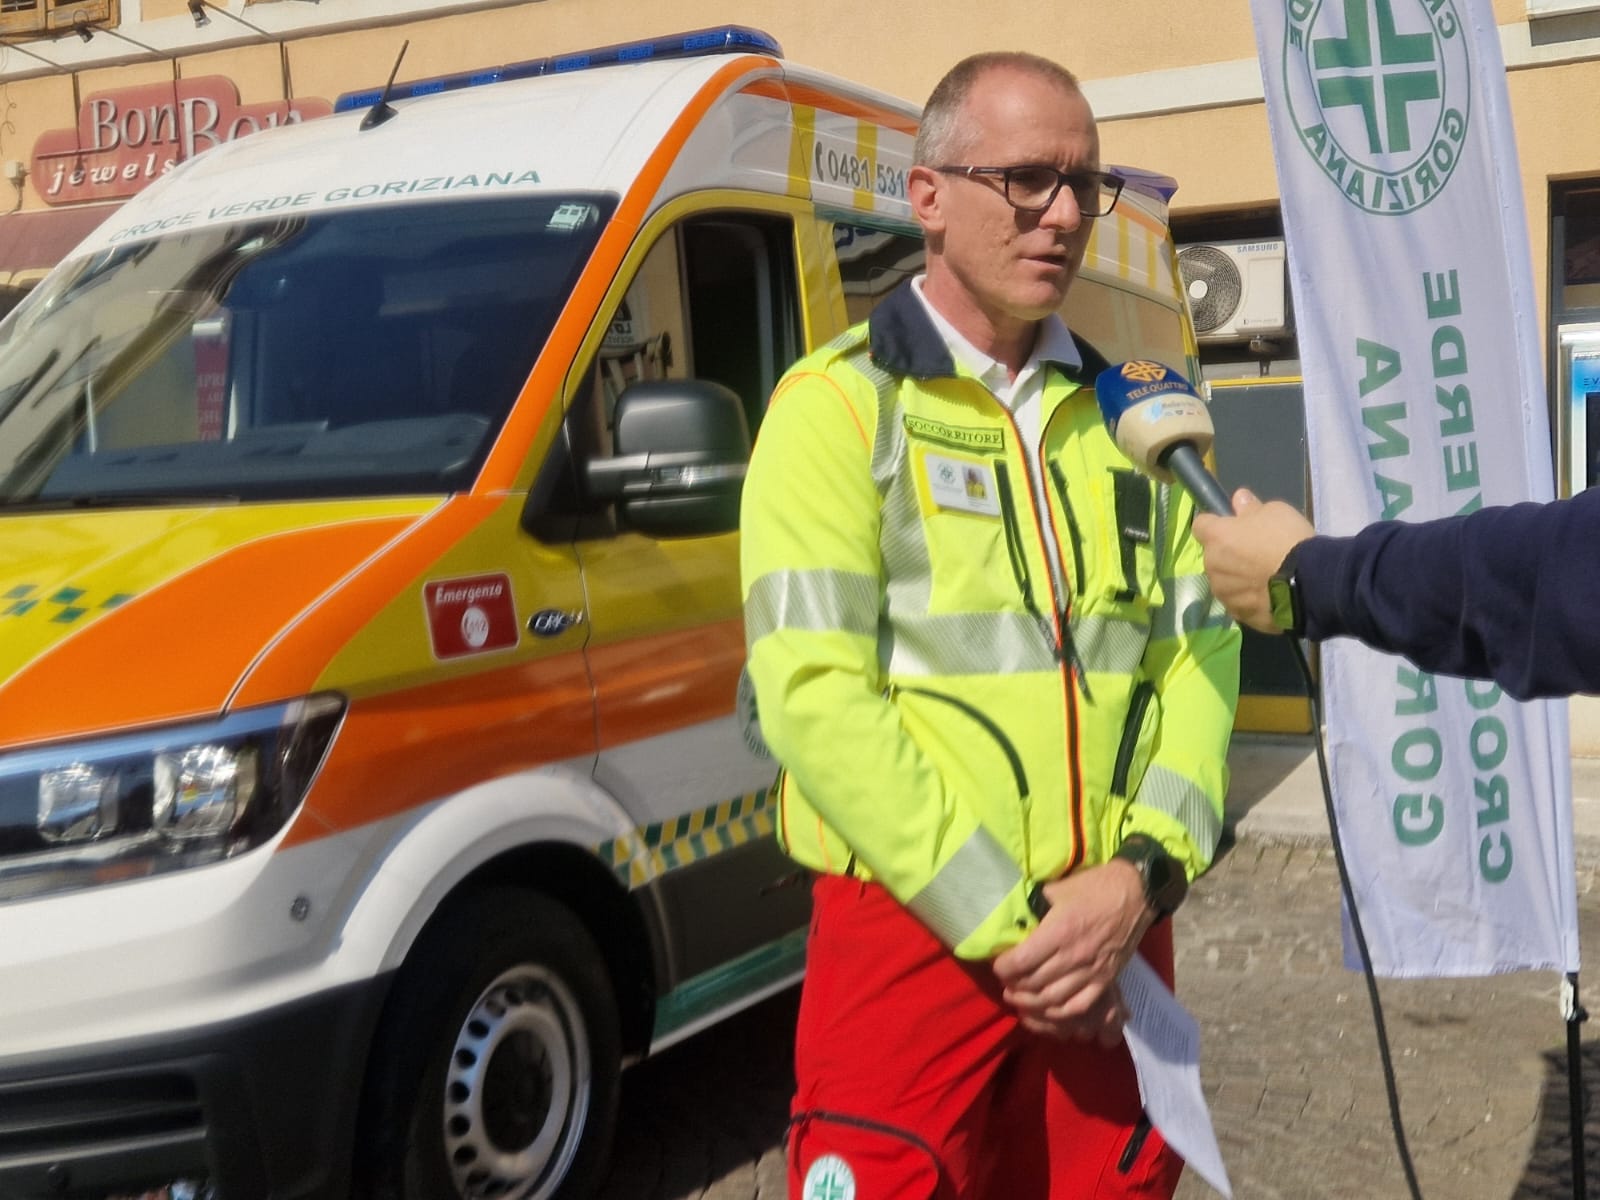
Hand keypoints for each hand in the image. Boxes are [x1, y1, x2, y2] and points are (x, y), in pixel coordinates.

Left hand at [992, 861, 1150, 1043]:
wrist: (1136, 893)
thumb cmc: (1094, 886)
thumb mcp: (1058, 889)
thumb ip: (1035, 905)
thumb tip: (1015, 914)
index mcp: (1060, 931)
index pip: (1022, 961)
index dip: (1004, 968)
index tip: (998, 965)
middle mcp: (1074, 955)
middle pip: (1034, 983)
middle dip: (1014, 986)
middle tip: (1005, 983)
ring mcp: (1091, 971)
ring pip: (1053, 999)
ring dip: (1031, 1003)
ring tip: (1019, 998)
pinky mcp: (1105, 980)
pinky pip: (1079, 1006)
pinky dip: (1059, 1013)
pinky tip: (1047, 1009)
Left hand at [1191, 488, 1314, 633]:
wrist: (1308, 584)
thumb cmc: (1288, 540)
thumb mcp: (1275, 512)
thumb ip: (1251, 508)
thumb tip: (1239, 499)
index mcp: (1217, 537)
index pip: (1201, 525)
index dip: (1215, 524)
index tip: (1231, 526)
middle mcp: (1212, 566)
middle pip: (1214, 556)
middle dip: (1228, 554)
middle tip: (1255, 553)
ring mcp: (1223, 593)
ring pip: (1224, 581)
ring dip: (1237, 578)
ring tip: (1264, 578)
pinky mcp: (1238, 615)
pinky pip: (1239, 602)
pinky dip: (1249, 598)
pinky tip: (1269, 596)